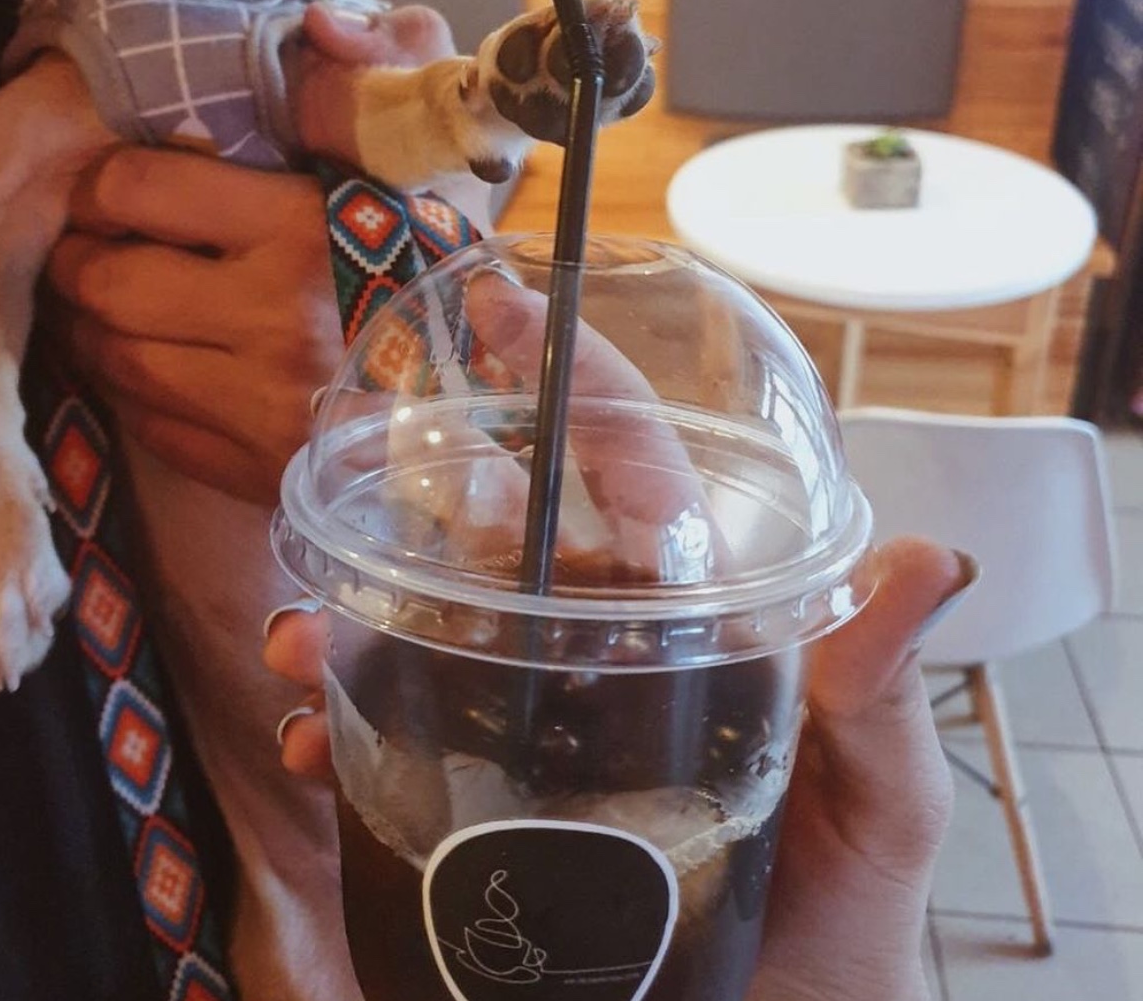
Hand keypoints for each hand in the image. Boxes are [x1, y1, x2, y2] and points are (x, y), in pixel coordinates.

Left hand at [45, 3, 490, 501]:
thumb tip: (317, 21)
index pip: (139, 188)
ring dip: (90, 323)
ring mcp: (257, 406)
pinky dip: (128, 388)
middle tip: (87, 243)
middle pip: (105, 280)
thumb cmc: (446, 267)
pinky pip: (146, 423)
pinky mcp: (251, 468)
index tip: (112, 182)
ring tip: (106, 301)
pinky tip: (148, 362)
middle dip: (78, 255)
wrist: (495, 400)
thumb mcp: (428, 154)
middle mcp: (270, 320)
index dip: (105, 180)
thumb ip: (384, 66)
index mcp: (302, 229)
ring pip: (111, 356)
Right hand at [263, 275, 971, 999]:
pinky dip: (341, 728)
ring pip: (430, 633)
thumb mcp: (879, 801)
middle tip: (358, 480)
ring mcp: (539, 727)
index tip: (506, 309)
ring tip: (298, 638)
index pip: (630, 468)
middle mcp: (603, 652)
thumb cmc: (843, 916)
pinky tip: (311, 736)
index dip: (574, 381)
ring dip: (352, 617)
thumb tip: (927, 561)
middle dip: (423, 501)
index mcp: (690, 615)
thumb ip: (881, 691)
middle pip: (503, 542)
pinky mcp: (487, 809)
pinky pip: (399, 750)